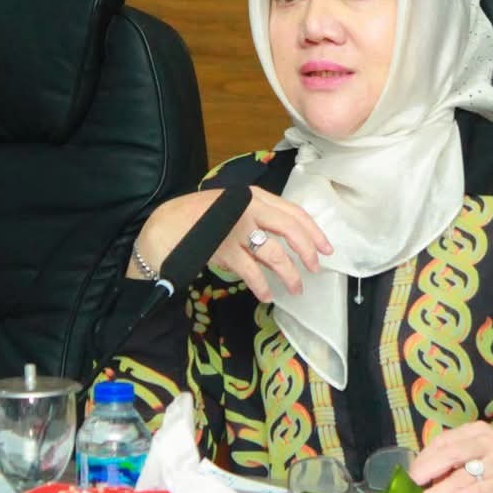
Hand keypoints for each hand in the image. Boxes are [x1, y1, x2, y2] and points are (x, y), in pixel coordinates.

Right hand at [137, 187, 332, 303]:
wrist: (166, 226)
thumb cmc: (201, 219)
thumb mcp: (234, 213)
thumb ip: (258, 226)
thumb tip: (284, 250)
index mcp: (254, 197)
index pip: (293, 211)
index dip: (313, 231)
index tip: (326, 248)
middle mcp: (249, 208)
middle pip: (290, 229)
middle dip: (307, 251)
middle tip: (315, 269)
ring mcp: (236, 227)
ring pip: (274, 253)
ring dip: (289, 274)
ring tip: (295, 289)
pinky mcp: (224, 248)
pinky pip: (251, 271)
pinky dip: (262, 286)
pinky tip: (266, 295)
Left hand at [410, 421, 492, 492]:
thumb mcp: (479, 450)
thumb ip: (455, 457)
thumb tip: (422, 473)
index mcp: (475, 431)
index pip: (443, 440)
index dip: (425, 457)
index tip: (411, 474)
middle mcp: (486, 441)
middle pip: (450, 453)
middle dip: (428, 469)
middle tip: (413, 484)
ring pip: (464, 474)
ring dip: (441, 489)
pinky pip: (483, 488)